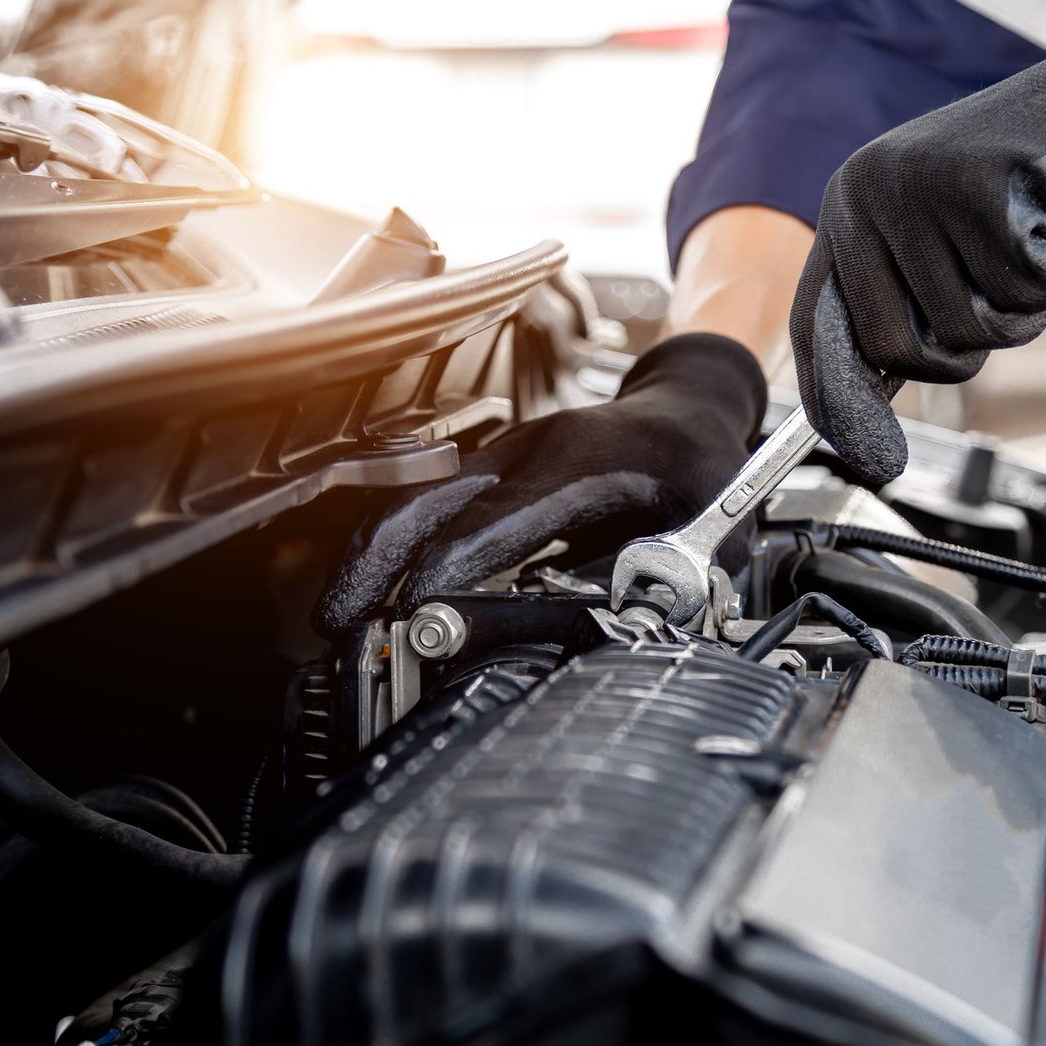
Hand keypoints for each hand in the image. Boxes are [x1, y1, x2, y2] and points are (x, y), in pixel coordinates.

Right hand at [315, 333, 766, 635]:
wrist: (689, 412)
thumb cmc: (698, 472)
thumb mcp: (708, 533)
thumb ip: (664, 586)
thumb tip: (615, 632)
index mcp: (580, 467)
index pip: (490, 524)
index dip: (444, 577)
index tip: (417, 625)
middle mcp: (526, 453)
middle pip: (422, 503)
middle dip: (373, 568)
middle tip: (338, 630)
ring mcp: (500, 456)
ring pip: (410, 501)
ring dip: (369, 559)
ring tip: (338, 619)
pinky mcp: (489, 470)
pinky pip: (423, 503)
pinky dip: (390, 546)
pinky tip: (374, 590)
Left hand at [789, 0, 1045, 485]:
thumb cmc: (1021, 187)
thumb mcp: (941, 239)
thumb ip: (899, 304)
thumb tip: (860, 406)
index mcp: (846, 208)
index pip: (820, 326)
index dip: (838, 399)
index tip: (872, 458)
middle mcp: (867, 192)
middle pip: (903, 349)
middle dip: (968, 345)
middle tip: (1002, 287)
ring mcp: (922, 184)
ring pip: (975, 325)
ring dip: (1024, 303)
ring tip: (1033, 238)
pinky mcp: (985, 180)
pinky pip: (1025, 287)